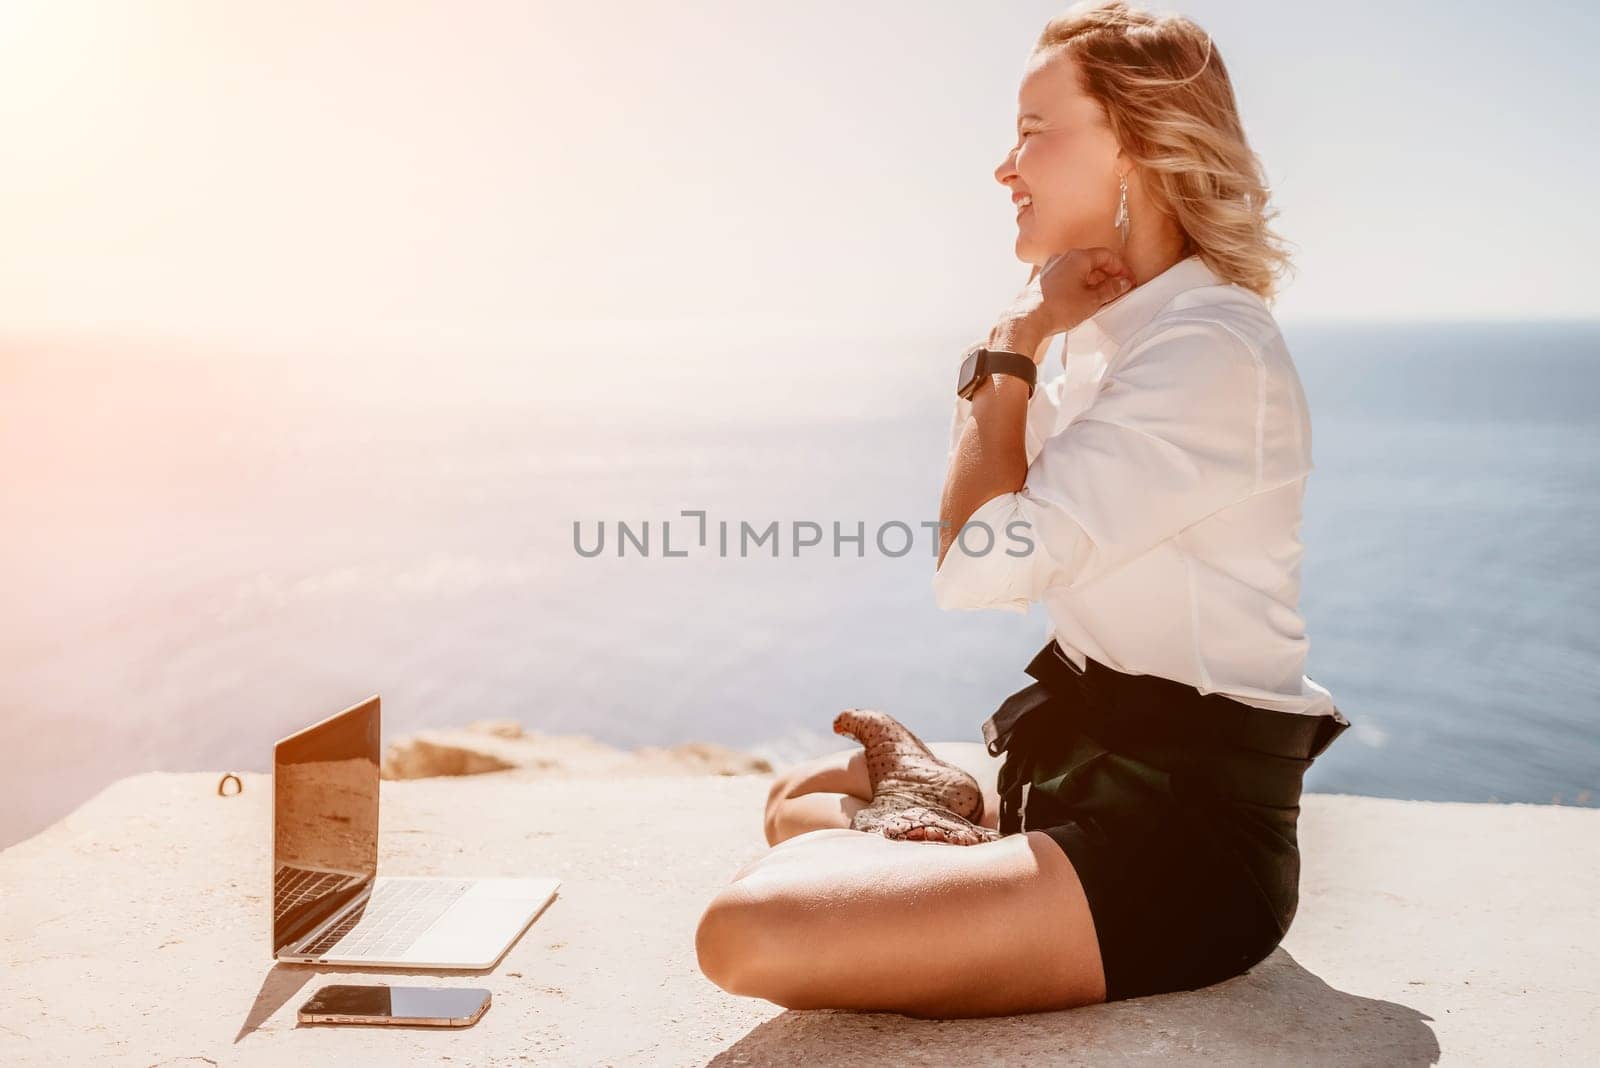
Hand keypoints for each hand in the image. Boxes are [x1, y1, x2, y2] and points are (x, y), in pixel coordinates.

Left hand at [990, 248, 1134, 361]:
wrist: (1026, 320)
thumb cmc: (1058, 308)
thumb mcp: (1092, 301)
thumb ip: (1110, 289)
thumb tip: (1123, 283)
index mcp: (1078, 257)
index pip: (1107, 256)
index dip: (1121, 269)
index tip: (1128, 282)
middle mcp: (1063, 258)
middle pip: (1093, 262)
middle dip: (1108, 276)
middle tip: (1118, 291)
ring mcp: (1051, 268)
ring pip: (1079, 271)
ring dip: (1093, 282)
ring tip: (1101, 298)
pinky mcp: (1043, 280)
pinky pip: (1067, 278)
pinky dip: (1079, 286)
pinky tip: (1082, 301)